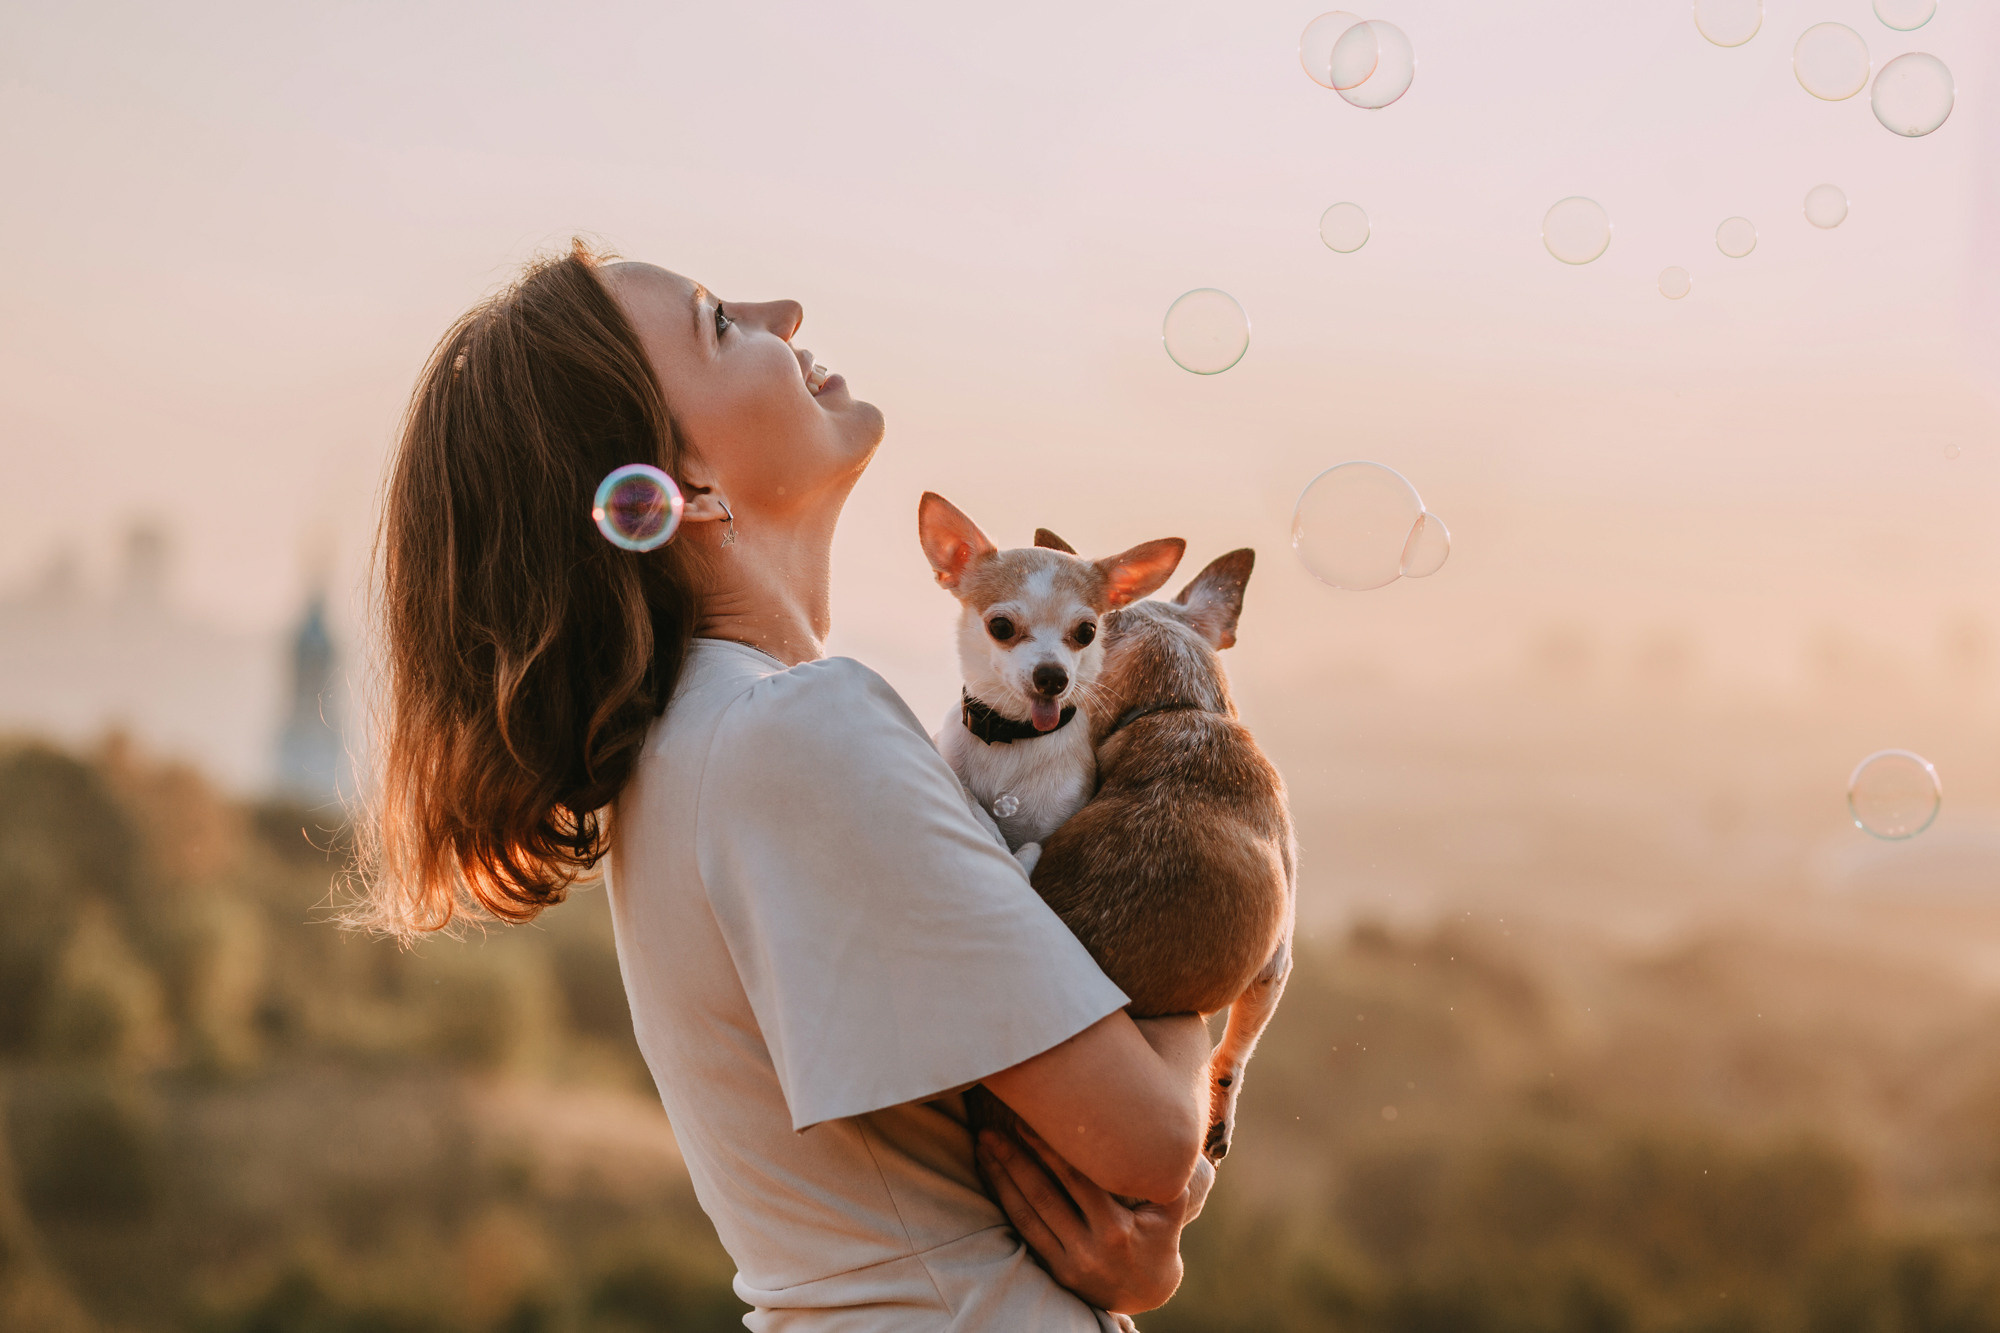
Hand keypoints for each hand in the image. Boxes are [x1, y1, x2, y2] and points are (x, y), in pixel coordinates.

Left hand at [977, 1124, 1215, 1314]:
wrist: (1148, 1292)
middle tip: (991, 1130)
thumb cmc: (1159, 1238)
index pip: (1076, 1181)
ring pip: (1026, 1214)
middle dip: (1014, 1160)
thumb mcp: (1171, 1210)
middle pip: (1043, 1196)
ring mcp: (1068, 1261)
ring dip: (1001, 1179)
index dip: (1049, 1150)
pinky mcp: (1055, 1269)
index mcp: (1115, 1228)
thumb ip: (1166, 1175)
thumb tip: (1166, 1130)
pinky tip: (992, 1178)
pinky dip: (1005, 1202)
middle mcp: (1089, 1247)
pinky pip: (1023, 1232)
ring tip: (983, 1147)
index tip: (1027, 1122)